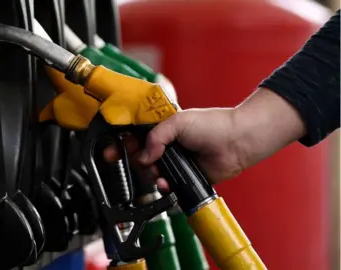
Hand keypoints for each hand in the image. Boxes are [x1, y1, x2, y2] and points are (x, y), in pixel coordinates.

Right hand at [104, 108, 246, 187]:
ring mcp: (174, 162)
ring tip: (159, 171)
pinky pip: (165, 185)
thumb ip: (156, 136)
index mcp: (162, 128)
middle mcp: (166, 146)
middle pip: (139, 156)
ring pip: (150, 172)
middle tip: (142, 159)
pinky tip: (165, 182)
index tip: (117, 147)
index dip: (124, 141)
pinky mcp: (182, 177)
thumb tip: (144, 155)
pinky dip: (162, 185)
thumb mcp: (178, 122)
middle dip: (137, 160)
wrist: (236, 143)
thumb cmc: (213, 125)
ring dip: (150, 174)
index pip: (135, 135)